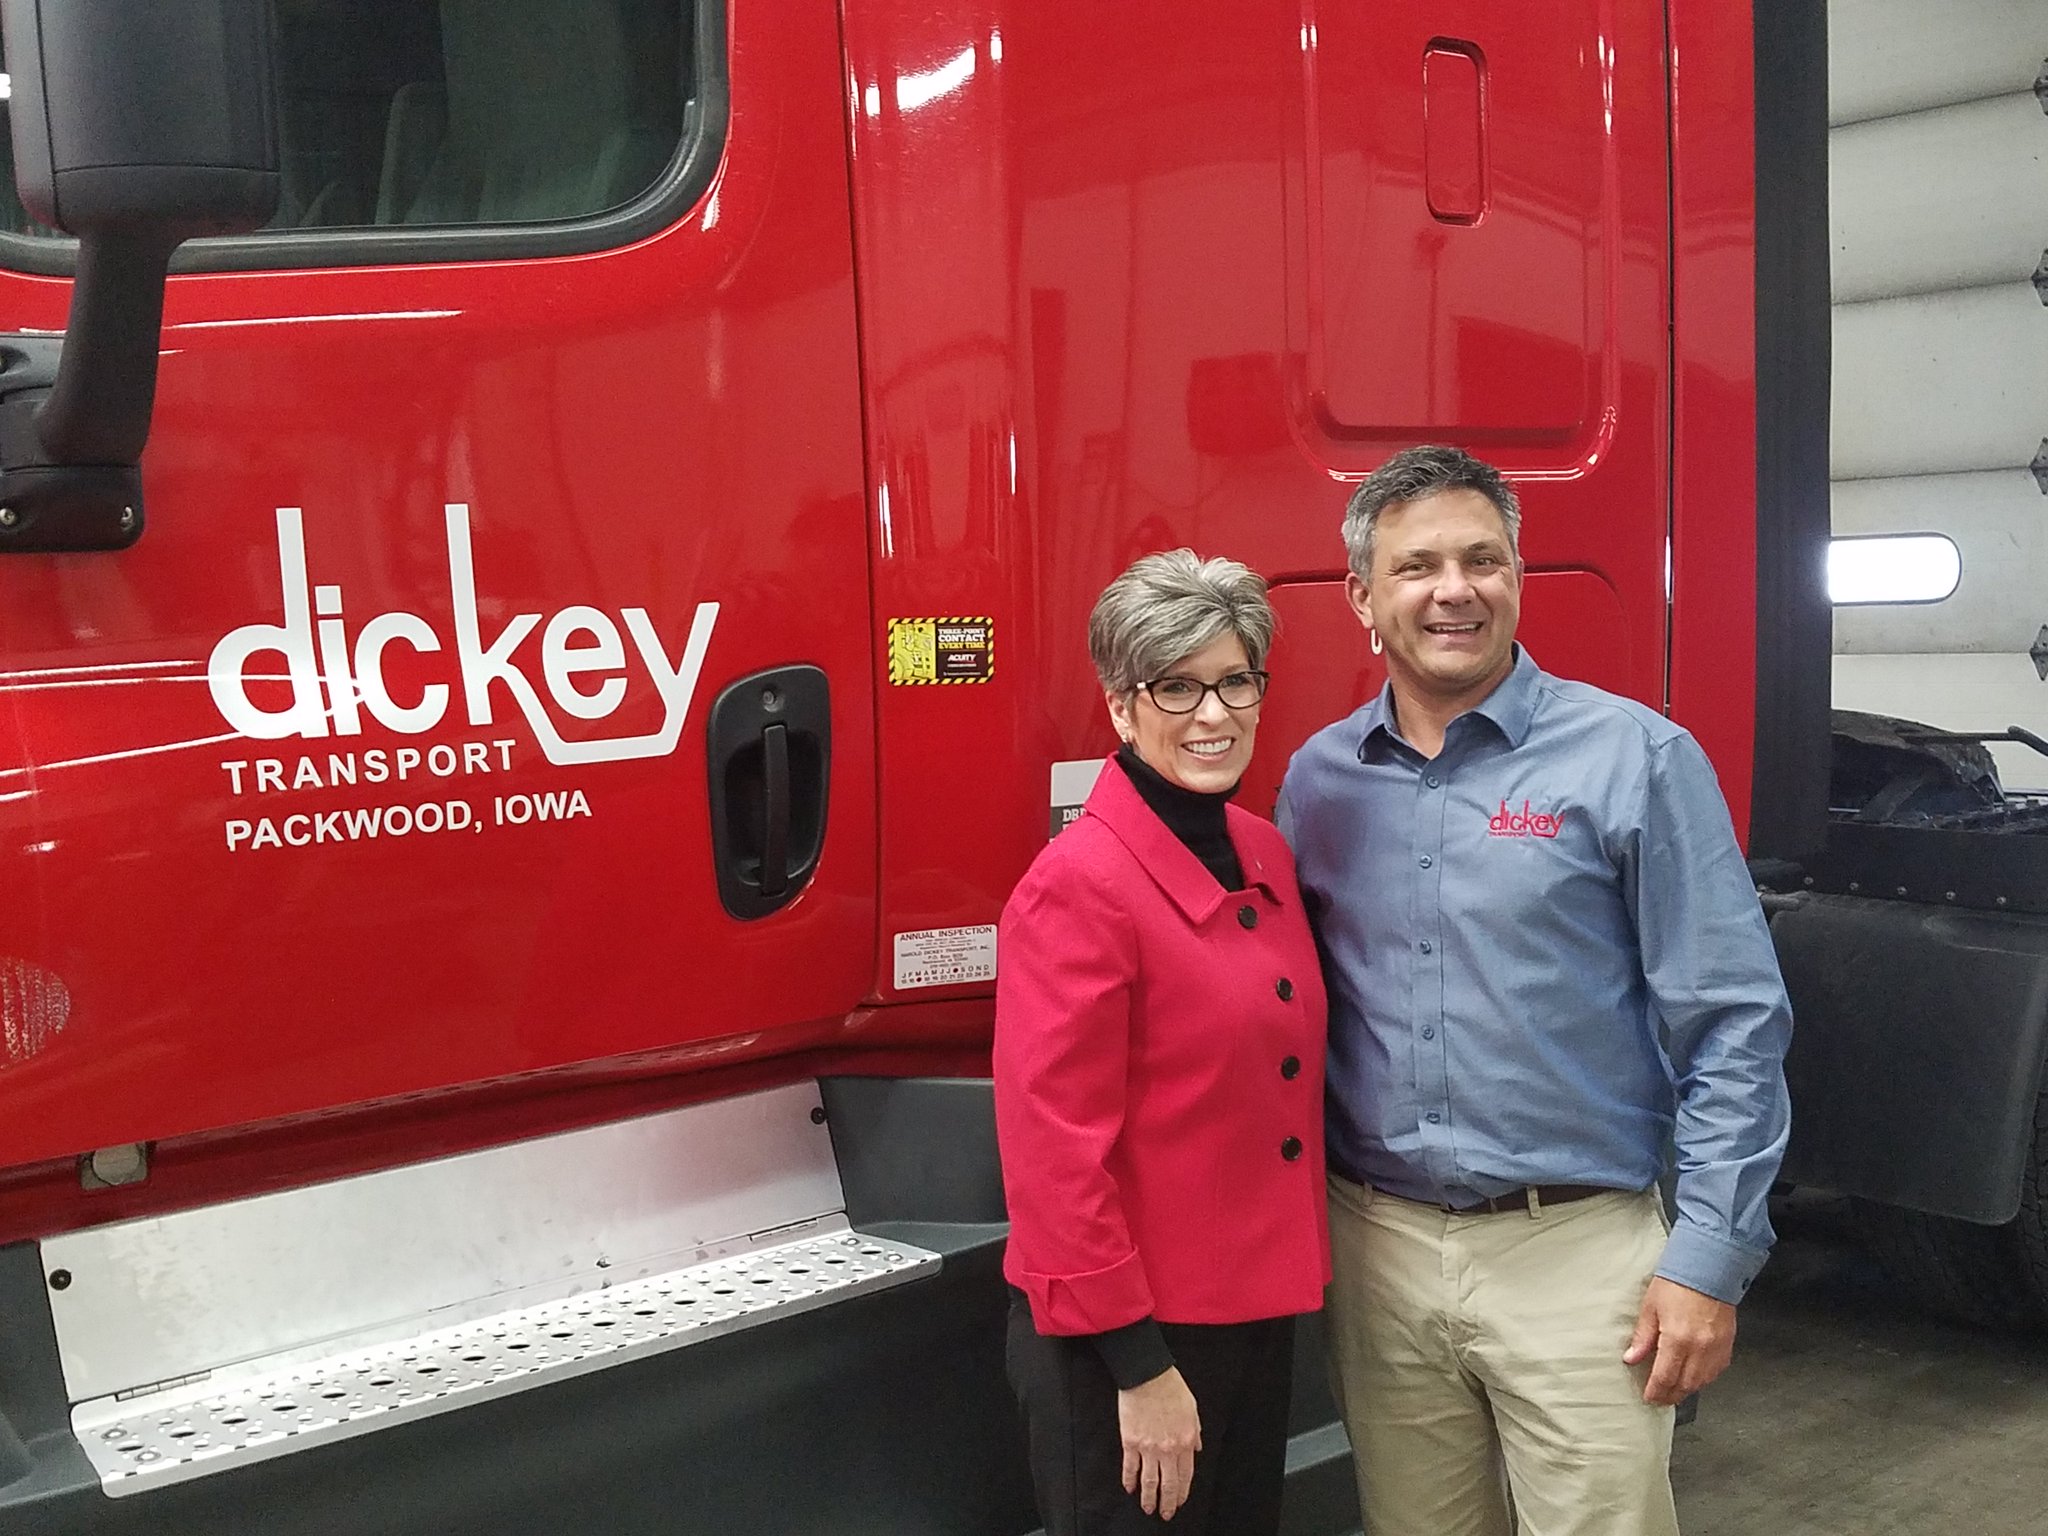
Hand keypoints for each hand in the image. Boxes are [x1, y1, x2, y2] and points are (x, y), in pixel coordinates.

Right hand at [1118, 1366, 1201, 1519]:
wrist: (1147, 1375)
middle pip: (1168, 1484)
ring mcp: (1148, 1447)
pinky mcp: (1130, 1442)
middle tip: (1165, 1514)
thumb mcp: (1192, 1409)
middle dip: (1167, 1503)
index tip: (1179, 1501)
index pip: (1185, 1476)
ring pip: (1149, 1481)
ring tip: (1148, 1508)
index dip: (1182, 1492)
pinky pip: (1130, 1467)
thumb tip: (1196, 1449)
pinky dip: (1129, 1480)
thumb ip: (1195, 1432)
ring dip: (1148, 1498)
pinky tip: (1129, 1488)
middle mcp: (1168, 1449)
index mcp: (1185, 1441)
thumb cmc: (1170, 1388)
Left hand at [1623, 1276, 1737, 1404]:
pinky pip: (1716, 1371)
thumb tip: (1632, 1357)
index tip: (1649, 1397)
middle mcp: (1700, 1348)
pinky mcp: (1728, 1344)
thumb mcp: (1650, 1307)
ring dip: (1687, 1389)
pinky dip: (1704, 1378)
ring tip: (1674, 1390)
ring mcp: (1716, 1348)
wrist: (1708, 1268)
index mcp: (1677, 1339)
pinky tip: (1695, 1376)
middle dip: (1671, 1395)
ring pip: (1702, 1382)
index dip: (1656, 1392)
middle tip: (1660, 1398)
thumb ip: (1643, 1337)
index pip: (1665, 1377)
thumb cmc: (1678, 1283)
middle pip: (1685, 1385)